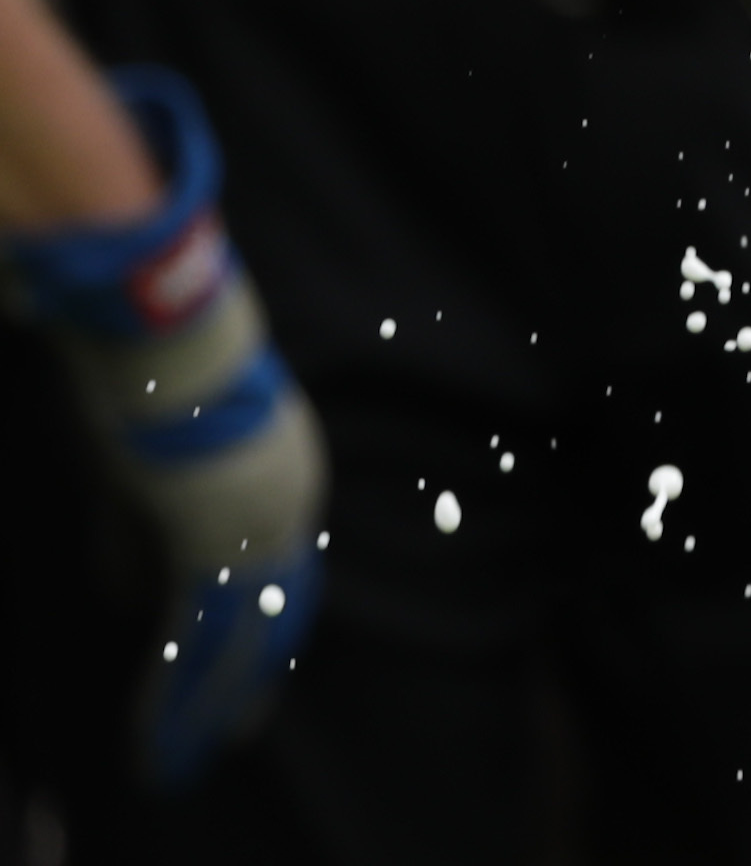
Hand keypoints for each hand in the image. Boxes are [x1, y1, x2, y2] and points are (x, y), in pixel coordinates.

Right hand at [0, 69, 326, 783]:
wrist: (171, 334)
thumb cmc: (158, 372)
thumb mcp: (148, 455)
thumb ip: (139, 522)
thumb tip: (128, 588)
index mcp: (279, 476)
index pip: (272, 571)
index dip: (252, 627)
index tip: (233, 668)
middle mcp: (284, 505)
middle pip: (268, 613)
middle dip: (243, 678)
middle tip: (232, 734)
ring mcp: (259, 528)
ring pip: (241, 640)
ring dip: (216, 702)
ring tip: (200, 753)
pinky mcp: (221, 547)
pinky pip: (205, 641)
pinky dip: (186, 694)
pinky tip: (175, 736)